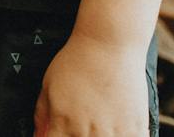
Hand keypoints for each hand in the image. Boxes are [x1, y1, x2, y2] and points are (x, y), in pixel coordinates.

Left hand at [34, 33, 150, 136]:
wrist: (109, 45)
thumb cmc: (76, 61)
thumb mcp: (48, 84)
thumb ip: (42, 114)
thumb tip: (38, 134)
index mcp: (62, 124)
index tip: (57, 132)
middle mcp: (86, 133)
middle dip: (75, 136)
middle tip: (79, 123)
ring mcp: (112, 134)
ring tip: (99, 123)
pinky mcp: (135, 130)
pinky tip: (118, 129)